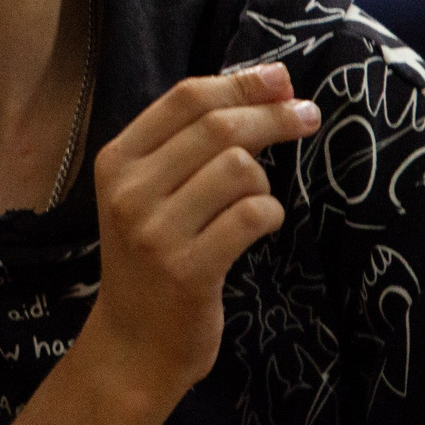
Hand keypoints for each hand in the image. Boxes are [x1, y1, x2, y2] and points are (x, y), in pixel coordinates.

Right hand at [80, 65, 318, 395]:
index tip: (282, 79)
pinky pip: (252, 216)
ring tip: (257, 201)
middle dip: (272, 115)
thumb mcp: (150, 192)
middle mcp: (129, 191)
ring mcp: (155, 232)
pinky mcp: (188, 270)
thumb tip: (270, 81)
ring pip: (238, 168)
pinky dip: (270, 214)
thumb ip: (191, 141)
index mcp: (117, 160)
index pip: (185, 98)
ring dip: (264, 180)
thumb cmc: (153, 258)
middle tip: (307, 116)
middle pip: (217, 127)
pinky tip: (263, 225)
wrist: (134, 345)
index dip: (241, 82)